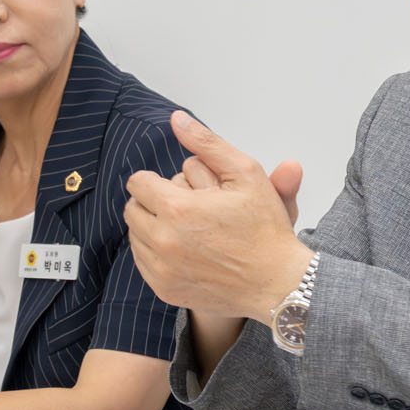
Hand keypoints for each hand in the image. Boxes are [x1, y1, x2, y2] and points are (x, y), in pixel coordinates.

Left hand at [125, 112, 311, 320]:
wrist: (277, 283)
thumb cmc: (265, 228)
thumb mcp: (245, 173)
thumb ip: (207, 143)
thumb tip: (177, 119)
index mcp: (178, 209)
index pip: (138, 183)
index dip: (158, 181)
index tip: (179, 189)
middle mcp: (164, 241)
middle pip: (132, 209)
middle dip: (153, 203)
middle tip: (184, 207)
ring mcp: (162, 269)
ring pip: (135, 236)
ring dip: (153, 227)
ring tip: (186, 228)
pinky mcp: (164, 289)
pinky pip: (143, 262)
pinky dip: (157, 253)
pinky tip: (185, 250)